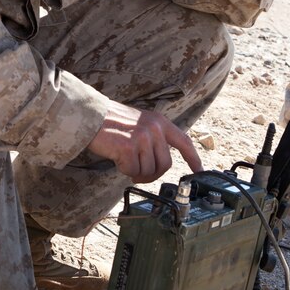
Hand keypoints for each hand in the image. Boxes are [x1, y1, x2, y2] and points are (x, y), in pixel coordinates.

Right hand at [87, 101, 201, 183]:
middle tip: (138, 172)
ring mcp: (143, 138)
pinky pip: (133, 171)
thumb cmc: (110, 122)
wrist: (89, 117)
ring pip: (149, 170)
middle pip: (166, 164)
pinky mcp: (130, 148)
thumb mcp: (139, 123)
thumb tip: (159, 164)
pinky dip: (124, 169)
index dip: (194, 158)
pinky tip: (117, 158)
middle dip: (153, 173)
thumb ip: (153, 137)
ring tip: (124, 159)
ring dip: (136, 171)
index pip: (184, 141)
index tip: (199, 172)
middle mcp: (155, 128)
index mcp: (160, 121)